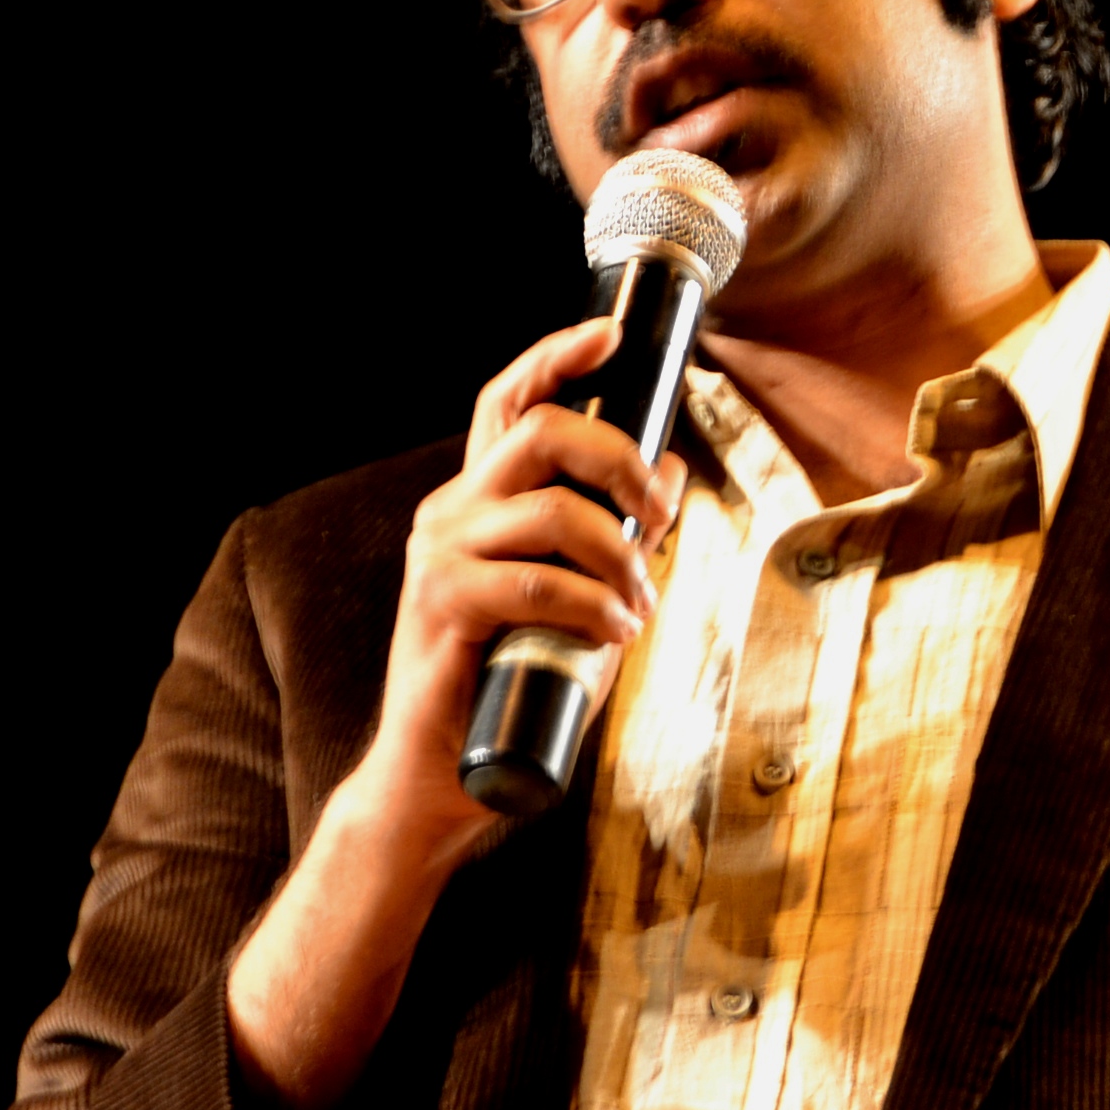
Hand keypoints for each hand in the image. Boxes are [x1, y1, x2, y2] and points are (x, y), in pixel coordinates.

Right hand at [363, 312, 688, 829]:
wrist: (436, 776)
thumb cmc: (510, 684)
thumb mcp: (578, 595)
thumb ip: (613, 535)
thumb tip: (673, 473)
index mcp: (478, 500)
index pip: (507, 401)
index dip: (556, 357)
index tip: (609, 333)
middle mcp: (450, 512)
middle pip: (541, 433)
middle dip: (619, 460)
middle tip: (657, 518)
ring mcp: (439, 556)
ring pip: (551, 511)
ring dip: (618, 555)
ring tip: (638, 605)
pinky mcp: (441, 606)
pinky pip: (537, 582)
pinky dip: (593, 605)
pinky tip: (615, 632)